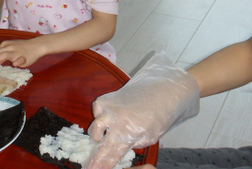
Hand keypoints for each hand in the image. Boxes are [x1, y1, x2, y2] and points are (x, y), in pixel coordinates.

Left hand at [0, 38, 44, 68]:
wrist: (36, 45)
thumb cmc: (22, 47)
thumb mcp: (10, 48)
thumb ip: (1, 55)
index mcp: (5, 45)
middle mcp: (9, 47)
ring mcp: (17, 52)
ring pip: (5, 54)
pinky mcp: (24, 57)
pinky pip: (20, 59)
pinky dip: (17, 61)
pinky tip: (14, 64)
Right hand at [85, 52, 199, 168]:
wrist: (161, 91)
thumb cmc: (159, 115)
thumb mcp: (150, 137)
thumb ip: (132, 144)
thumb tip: (117, 149)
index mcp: (130, 132)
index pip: (112, 153)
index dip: (102, 164)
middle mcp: (117, 120)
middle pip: (100, 142)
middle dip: (94, 156)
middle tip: (90, 164)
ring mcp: (109, 108)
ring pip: (95, 127)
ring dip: (98, 135)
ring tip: (104, 137)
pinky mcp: (106, 99)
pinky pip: (97, 112)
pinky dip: (101, 116)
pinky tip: (111, 116)